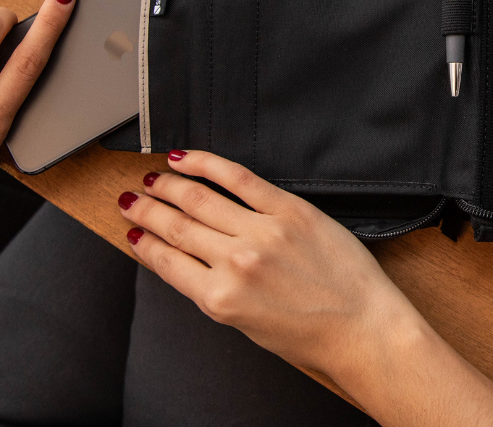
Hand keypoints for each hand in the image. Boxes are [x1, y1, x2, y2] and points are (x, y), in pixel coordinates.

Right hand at [117, 151, 423, 378]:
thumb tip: (190, 262)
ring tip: (152, 178)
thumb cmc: (311, 335)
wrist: (362, 328)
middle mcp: (236, 263)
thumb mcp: (246, 325)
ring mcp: (263, 232)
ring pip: (199, 199)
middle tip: (130, 198)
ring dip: (168, 185)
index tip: (132, 231)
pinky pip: (238, 178)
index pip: (166, 261)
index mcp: (220, 299)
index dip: (143, 243)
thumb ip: (214, 292)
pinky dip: (206, 164)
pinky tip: (185, 158)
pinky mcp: (290, 210)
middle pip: (177, 226)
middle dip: (147, 210)